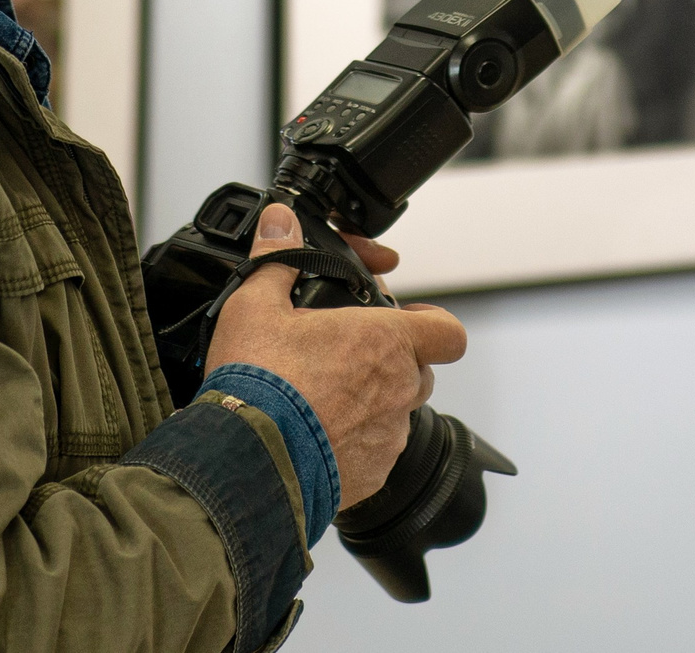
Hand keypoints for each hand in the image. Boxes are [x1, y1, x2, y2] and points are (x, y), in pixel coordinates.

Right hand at [202, 204, 466, 506]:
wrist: (248, 459)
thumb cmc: (259, 383)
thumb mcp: (255, 306)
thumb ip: (276, 259)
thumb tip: (280, 221)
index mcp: (383, 341)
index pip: (446, 331)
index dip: (432, 325)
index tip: (408, 322)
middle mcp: (398, 389)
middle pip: (418, 371)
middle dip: (389, 362)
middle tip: (345, 357)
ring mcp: (389, 436)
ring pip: (396, 414)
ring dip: (370, 404)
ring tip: (321, 399)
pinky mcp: (373, 474)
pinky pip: (375, 452)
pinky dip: (353, 443)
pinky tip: (314, 435)